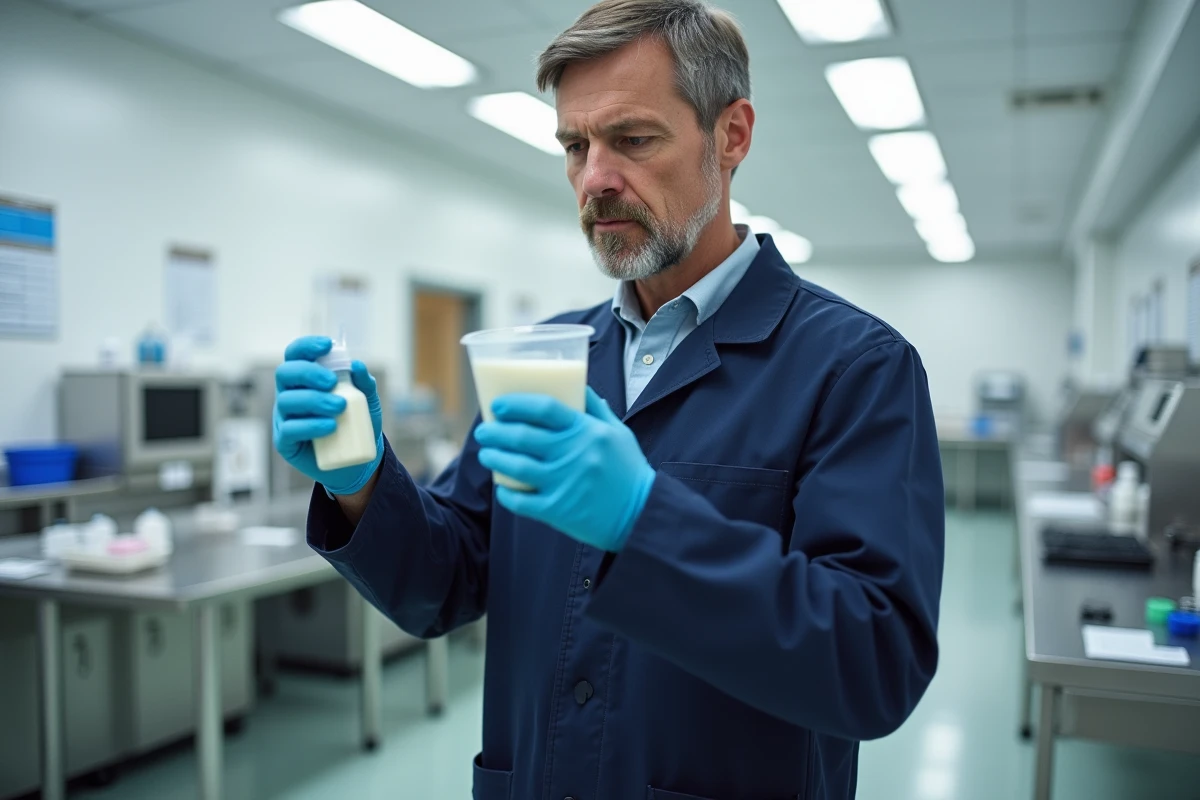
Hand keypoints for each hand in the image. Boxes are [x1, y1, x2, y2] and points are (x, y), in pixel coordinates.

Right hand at [273, 336, 382, 494]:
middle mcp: (290, 394)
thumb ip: (364, 384)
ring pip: (287, 401)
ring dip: (314, 400)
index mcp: (304, 379)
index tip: (326, 345)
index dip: (306, 346)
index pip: (295, 355)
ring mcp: (285, 418)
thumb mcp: (367, 403)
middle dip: (308, 373)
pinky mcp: (285, 441)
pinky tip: (331, 426)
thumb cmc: (356, 424)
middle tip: (332, 381)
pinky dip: (311, 426)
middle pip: (286, 373)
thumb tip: (358, 365)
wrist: (355, 460)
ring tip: (340, 407)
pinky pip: (291, 429)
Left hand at [474, 387, 654, 551]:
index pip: (544, 409)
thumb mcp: (618, 432)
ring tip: (486, 454)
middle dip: (496, 431)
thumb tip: (577, 384)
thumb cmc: (628, 470)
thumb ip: (595, 408)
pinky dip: (506, 494)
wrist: (642, 514)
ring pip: (516, 467)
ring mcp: (564, 483)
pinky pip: (521, 501)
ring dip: (494, 458)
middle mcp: (573, 454)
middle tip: (484, 430)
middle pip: (523, 436)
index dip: (516, 404)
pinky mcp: (558, 510)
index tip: (499, 405)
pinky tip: (501, 487)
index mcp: (587, 431)